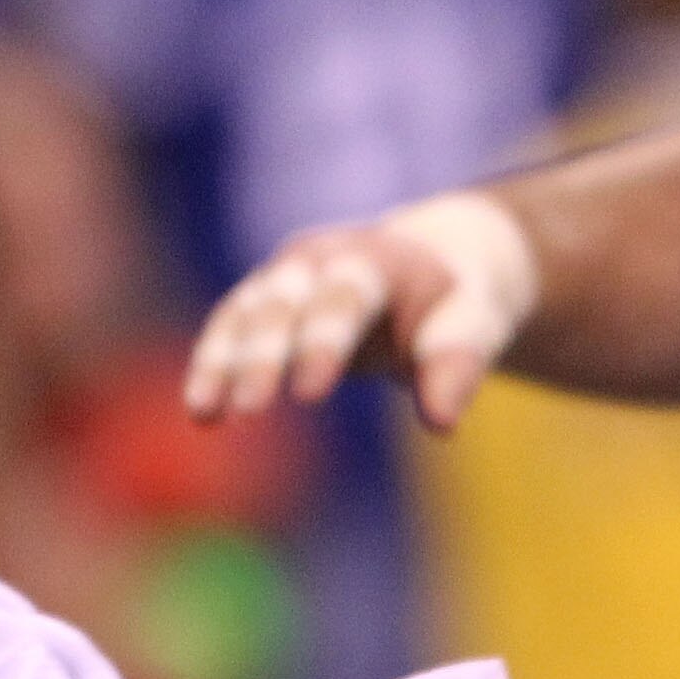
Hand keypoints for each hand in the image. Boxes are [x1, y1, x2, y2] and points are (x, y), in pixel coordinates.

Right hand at [186, 192, 541, 431]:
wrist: (432, 254)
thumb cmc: (460, 298)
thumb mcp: (478, 321)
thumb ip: (457, 361)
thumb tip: (440, 423)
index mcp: (373, 258)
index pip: (342, 300)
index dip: (323, 344)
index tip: (309, 396)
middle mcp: (316, 260)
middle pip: (279, 307)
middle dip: (260, 359)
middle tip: (249, 410)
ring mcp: (282, 277)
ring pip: (241, 316)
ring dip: (220, 364)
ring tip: (203, 414)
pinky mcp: (262, 300)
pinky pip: (228, 330)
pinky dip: (211, 367)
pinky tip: (200, 411)